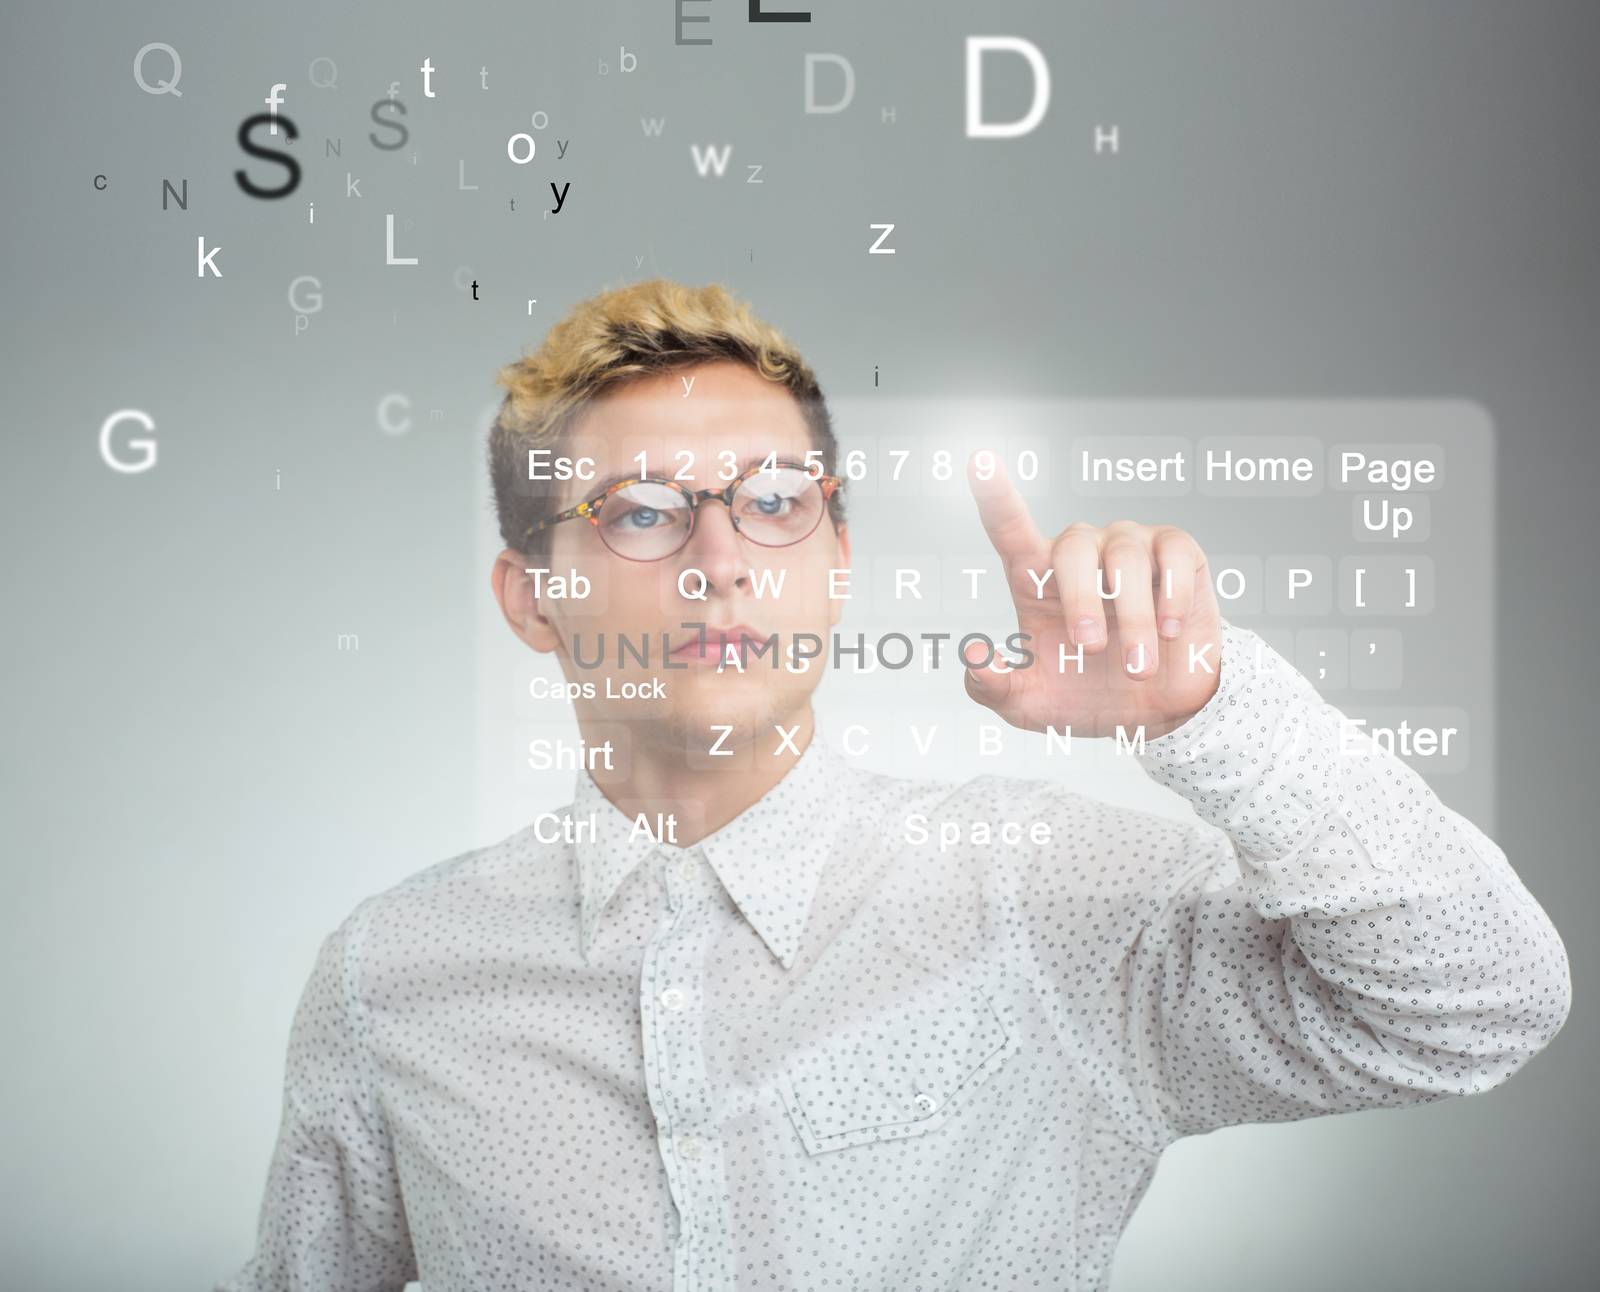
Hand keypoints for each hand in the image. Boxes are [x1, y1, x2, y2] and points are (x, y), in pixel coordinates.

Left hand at [960, 450, 1223, 740]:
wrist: (1158, 711)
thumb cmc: (1088, 696)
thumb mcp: (1031, 706)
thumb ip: (994, 687)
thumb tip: (974, 655)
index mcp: (1037, 578)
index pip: (1009, 527)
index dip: (995, 493)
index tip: (979, 460)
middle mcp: (1081, 551)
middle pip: (1073, 547)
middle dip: (1081, 600)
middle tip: (1088, 649)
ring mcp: (1129, 546)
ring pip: (1126, 559)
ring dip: (1132, 619)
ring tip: (1139, 666)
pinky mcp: (1176, 552)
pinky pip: (1174, 553)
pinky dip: (1172, 595)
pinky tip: (1171, 631)